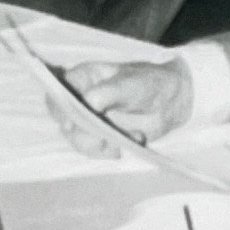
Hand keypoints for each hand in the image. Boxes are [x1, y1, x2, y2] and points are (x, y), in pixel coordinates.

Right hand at [53, 59, 194, 153]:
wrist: (170, 101)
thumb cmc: (148, 83)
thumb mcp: (130, 85)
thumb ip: (107, 93)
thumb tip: (88, 103)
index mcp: (83, 78)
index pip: (59, 91)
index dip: (59, 108)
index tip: (70, 124)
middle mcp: (80, 99)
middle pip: (65, 120)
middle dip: (82, 134)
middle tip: (104, 140)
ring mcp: (89, 120)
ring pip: (77, 138)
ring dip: (99, 145)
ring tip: (125, 141)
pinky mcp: (101, 137)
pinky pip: (94, 150)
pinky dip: (110, 151)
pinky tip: (130, 142)